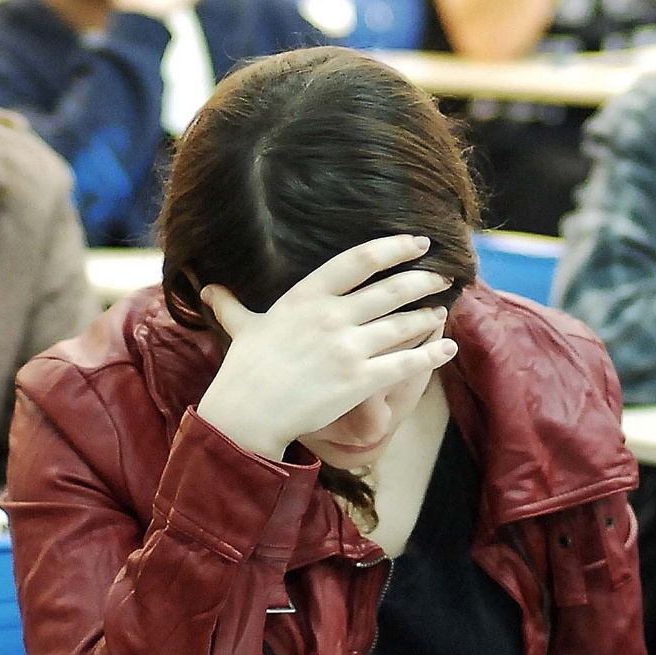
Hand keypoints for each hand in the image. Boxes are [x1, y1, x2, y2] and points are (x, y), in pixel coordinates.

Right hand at [193, 235, 459, 461]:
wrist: (247, 412)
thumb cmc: (244, 368)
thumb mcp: (241, 327)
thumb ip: (231, 305)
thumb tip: (208, 289)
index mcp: (306, 296)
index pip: (359, 260)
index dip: (394, 248)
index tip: (417, 242)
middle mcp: (331, 316)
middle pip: (391, 289)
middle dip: (422, 280)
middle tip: (442, 276)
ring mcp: (348, 348)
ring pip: (403, 325)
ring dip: (428, 316)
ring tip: (441, 311)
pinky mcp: (360, 380)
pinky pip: (406, 363)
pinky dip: (432, 354)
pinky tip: (448, 348)